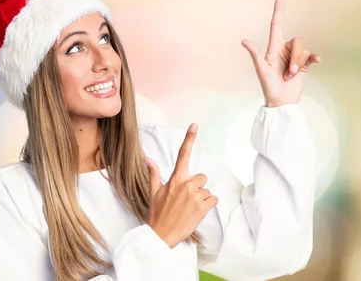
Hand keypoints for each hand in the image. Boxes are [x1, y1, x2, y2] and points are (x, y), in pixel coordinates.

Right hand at [145, 124, 217, 247]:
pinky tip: (197, 212)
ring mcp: (194, 195)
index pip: (182, 154)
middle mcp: (185, 184)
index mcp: (174, 179)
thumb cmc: (158, 214)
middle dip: (198, 187)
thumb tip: (147, 159)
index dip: (189, 138)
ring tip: (189, 209)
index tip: (195, 125)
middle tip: (186, 200)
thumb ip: (154, 174)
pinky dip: (208, 206)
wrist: (161, 235)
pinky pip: (213, 199)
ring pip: (207, 190)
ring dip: (201, 199)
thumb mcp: (154, 192)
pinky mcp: (202, 207)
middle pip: (202, 177)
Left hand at [242, 0, 321, 106]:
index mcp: (273, 49)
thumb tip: (244, 41)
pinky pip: (312, 55)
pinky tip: (316, 61)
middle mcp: (284, 50)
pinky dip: (313, 58)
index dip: (278, 12)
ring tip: (291, 75)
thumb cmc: (269, 86)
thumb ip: (255, 54)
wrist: (281, 100)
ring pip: (303, 49)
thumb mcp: (261, 69)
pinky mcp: (304, 65)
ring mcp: (294, 57)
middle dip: (295, 57)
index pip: (277, 26)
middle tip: (288, 72)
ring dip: (299, 63)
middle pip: (297, 41)